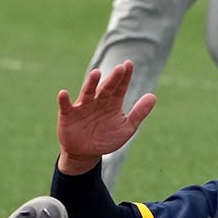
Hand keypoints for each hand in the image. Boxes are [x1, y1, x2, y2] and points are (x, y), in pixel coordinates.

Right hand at [56, 60, 156, 174]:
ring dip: (91, 83)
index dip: (125, 77)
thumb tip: (153, 96)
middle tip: (120, 68)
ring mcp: (83, 107)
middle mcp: (98, 101)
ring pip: (88, 92)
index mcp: (112, 103)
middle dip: (113, 79)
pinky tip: (64, 93)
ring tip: (96, 73)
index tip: (129, 64)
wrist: (86, 153)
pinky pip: (66, 106)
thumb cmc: (106, 138)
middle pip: (106, 88)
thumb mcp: (126, 128)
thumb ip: (139, 113)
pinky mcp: (68, 115)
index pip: (120, 87)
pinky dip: (64, 100)